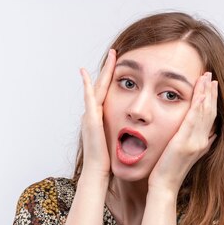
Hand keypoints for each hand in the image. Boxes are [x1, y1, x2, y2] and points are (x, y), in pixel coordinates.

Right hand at [79, 49, 116, 178]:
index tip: (120, 64)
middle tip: (114, 52)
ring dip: (103, 71)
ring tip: (110, 56)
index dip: (113, 79)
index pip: (108, 93)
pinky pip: (89, 98)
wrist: (98, 172)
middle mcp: (94, 114)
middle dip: (108, 69)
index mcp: (101, 118)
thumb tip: (136, 130)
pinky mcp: (91, 120)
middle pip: (102, 86)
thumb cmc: (109, 161)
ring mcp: (91, 115)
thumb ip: (123, 132)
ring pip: (97, 87)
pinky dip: (87, 85)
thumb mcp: (118, 141)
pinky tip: (87, 74)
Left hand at [148, 72, 218, 193]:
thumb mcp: (188, 156)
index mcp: (202, 143)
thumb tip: (211, 135)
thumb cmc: (169, 172)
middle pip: (210, 111)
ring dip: (206, 93)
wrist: (164, 186)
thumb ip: (200, 144)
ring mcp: (195, 142)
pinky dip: (198, 105)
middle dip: (211, 92)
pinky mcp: (184, 142)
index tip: (212, 86)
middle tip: (210, 75)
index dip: (212, 100)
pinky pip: (194, 119)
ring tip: (206, 77)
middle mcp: (202, 141)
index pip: (210, 117)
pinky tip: (200, 93)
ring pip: (204, 112)